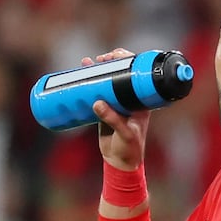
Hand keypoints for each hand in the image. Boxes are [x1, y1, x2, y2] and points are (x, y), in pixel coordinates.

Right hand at [85, 48, 151, 170]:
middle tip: (99, 59)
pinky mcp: (105, 110)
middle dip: (110, 63)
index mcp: (140, 101)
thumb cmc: (129, 148)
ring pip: (107, 82)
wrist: (121, 162)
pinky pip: (96, 93)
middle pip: (121, 74)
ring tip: (86, 63)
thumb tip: (97, 103)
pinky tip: (79, 76)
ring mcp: (117, 104)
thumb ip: (113, 119)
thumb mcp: (124, 133)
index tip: (114, 57)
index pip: (136, 75)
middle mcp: (129, 99)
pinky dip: (88, 84)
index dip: (127, 61)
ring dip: (97, 71)